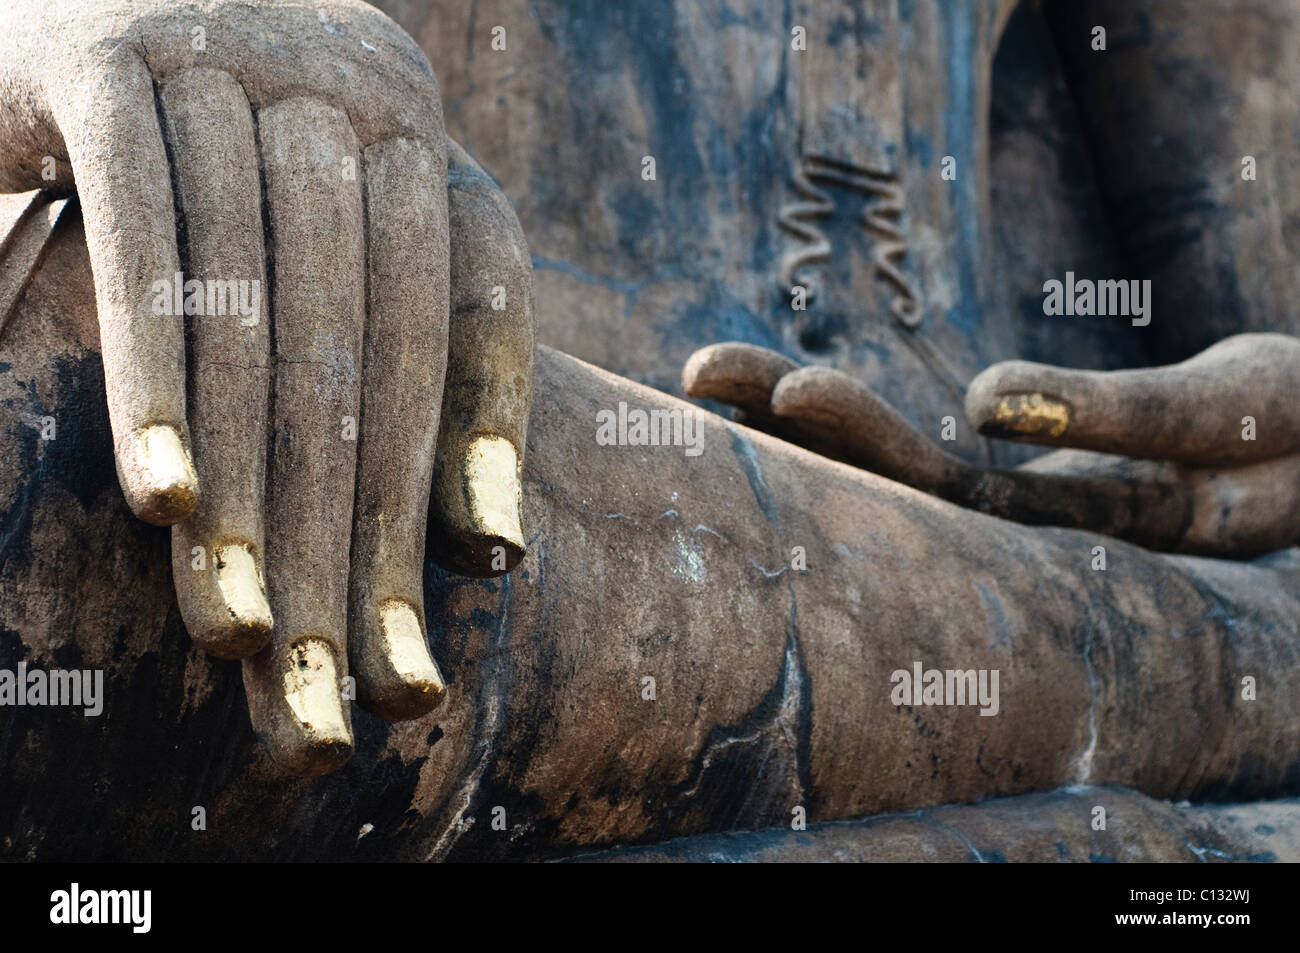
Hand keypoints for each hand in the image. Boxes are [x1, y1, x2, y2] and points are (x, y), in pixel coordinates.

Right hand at [0, 0, 534, 774]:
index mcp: (426, 154)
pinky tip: (164, 498)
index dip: (428, 518)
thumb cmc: (244, 139)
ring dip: (250, 484)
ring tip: (244, 634)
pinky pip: (142, 233)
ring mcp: (234, 67)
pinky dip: (153, 370)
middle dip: (338, 538)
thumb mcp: (362, 253)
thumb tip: (502, 551)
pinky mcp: (108, 60)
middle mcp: (352, 103)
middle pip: (357, 359)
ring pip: (256, 314)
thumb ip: (447, 381)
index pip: (444, 363)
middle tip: (325, 695)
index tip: (407, 673)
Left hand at [684, 334, 1299, 558]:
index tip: (785, 390)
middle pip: (883, 483)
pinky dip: (841, 424)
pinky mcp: (1020, 468)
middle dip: (789, 425)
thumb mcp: (1227, 421)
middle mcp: (1025, 530)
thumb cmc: (1294, 435)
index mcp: (1075, 534)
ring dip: (794, 426)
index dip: (858, 445)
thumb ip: (1115, 415)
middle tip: (697, 371)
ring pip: (886, 468)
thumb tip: (980, 402)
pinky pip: (915, 449)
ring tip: (703, 376)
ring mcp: (1014, 501)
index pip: (941, 499)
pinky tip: (771, 400)